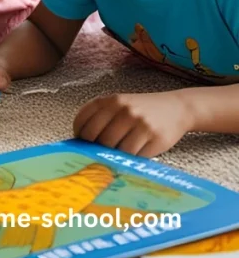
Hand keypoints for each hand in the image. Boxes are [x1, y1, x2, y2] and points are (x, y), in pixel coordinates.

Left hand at [74, 92, 192, 156]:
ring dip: (116, 154)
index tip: (82, 142)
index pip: (82, 122)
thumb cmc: (142, 109)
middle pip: (99, 139)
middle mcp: (124, 109)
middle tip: (104, 150)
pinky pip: (135, 155)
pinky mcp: (155, 137)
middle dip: (98, 148)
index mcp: (110, 100)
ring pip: (117, 150)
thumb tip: (82, 143)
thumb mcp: (119, 105)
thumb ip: (101, 117)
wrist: (177, 108)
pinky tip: (136, 151)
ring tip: (122, 150)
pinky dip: (132, 158)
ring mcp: (140, 123)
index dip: (79, 135)